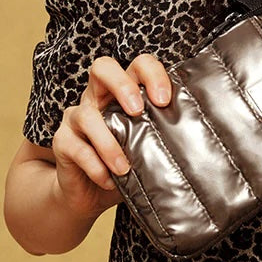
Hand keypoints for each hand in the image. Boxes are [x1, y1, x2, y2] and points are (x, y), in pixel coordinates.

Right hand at [51, 53, 171, 219]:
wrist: (89, 196)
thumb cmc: (126, 166)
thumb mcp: (149, 147)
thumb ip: (164, 136)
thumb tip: (199, 138)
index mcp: (123, 92)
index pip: (137, 65)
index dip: (151, 74)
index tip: (164, 99)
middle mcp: (97, 97)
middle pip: (102, 67)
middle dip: (122, 86)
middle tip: (138, 110)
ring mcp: (77, 117)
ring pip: (88, 116)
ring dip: (109, 143)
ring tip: (125, 167)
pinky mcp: (62, 142)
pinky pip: (76, 147)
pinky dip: (94, 165)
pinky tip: (108, 179)